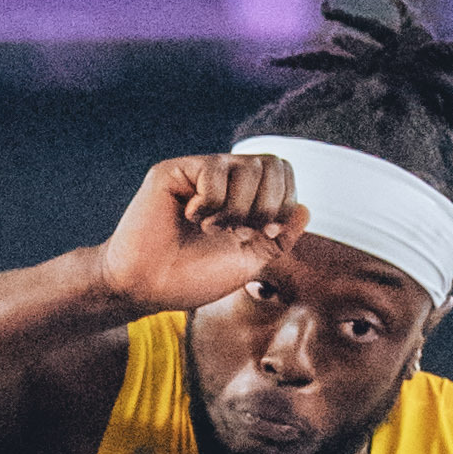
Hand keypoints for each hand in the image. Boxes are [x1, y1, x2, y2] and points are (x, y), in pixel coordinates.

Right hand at [95, 149, 298, 317]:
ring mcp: (199, 171)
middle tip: (238, 232)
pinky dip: (210, 203)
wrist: (146, 289)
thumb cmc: (190, 277)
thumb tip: (305, 209)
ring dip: (236, 208)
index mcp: (244, 194)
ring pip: (247, 167)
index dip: (285, 202)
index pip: (284, 173)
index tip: (264, 233)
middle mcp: (224, 177)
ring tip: (210, 228)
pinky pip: (214, 170)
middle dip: (265, 206)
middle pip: (272, 164)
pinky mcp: (174, 171)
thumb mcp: (248, 262)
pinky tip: (190, 217)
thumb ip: (279, 238)